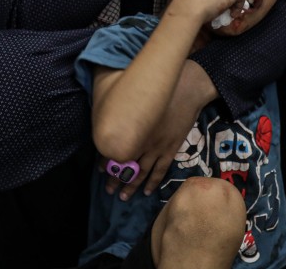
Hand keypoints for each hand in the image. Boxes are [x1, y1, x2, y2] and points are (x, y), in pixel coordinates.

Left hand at [105, 62, 211, 199]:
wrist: (186, 88)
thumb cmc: (160, 88)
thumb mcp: (135, 97)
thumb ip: (123, 111)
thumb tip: (109, 118)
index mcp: (132, 128)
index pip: (115, 150)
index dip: (106, 161)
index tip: (98, 169)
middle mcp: (143, 141)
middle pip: (126, 165)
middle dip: (116, 179)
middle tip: (108, 190)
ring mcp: (158, 147)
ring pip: (142, 172)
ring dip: (131, 185)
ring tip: (122, 197)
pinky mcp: (171, 148)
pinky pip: (160, 170)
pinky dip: (152, 182)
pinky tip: (146, 191)